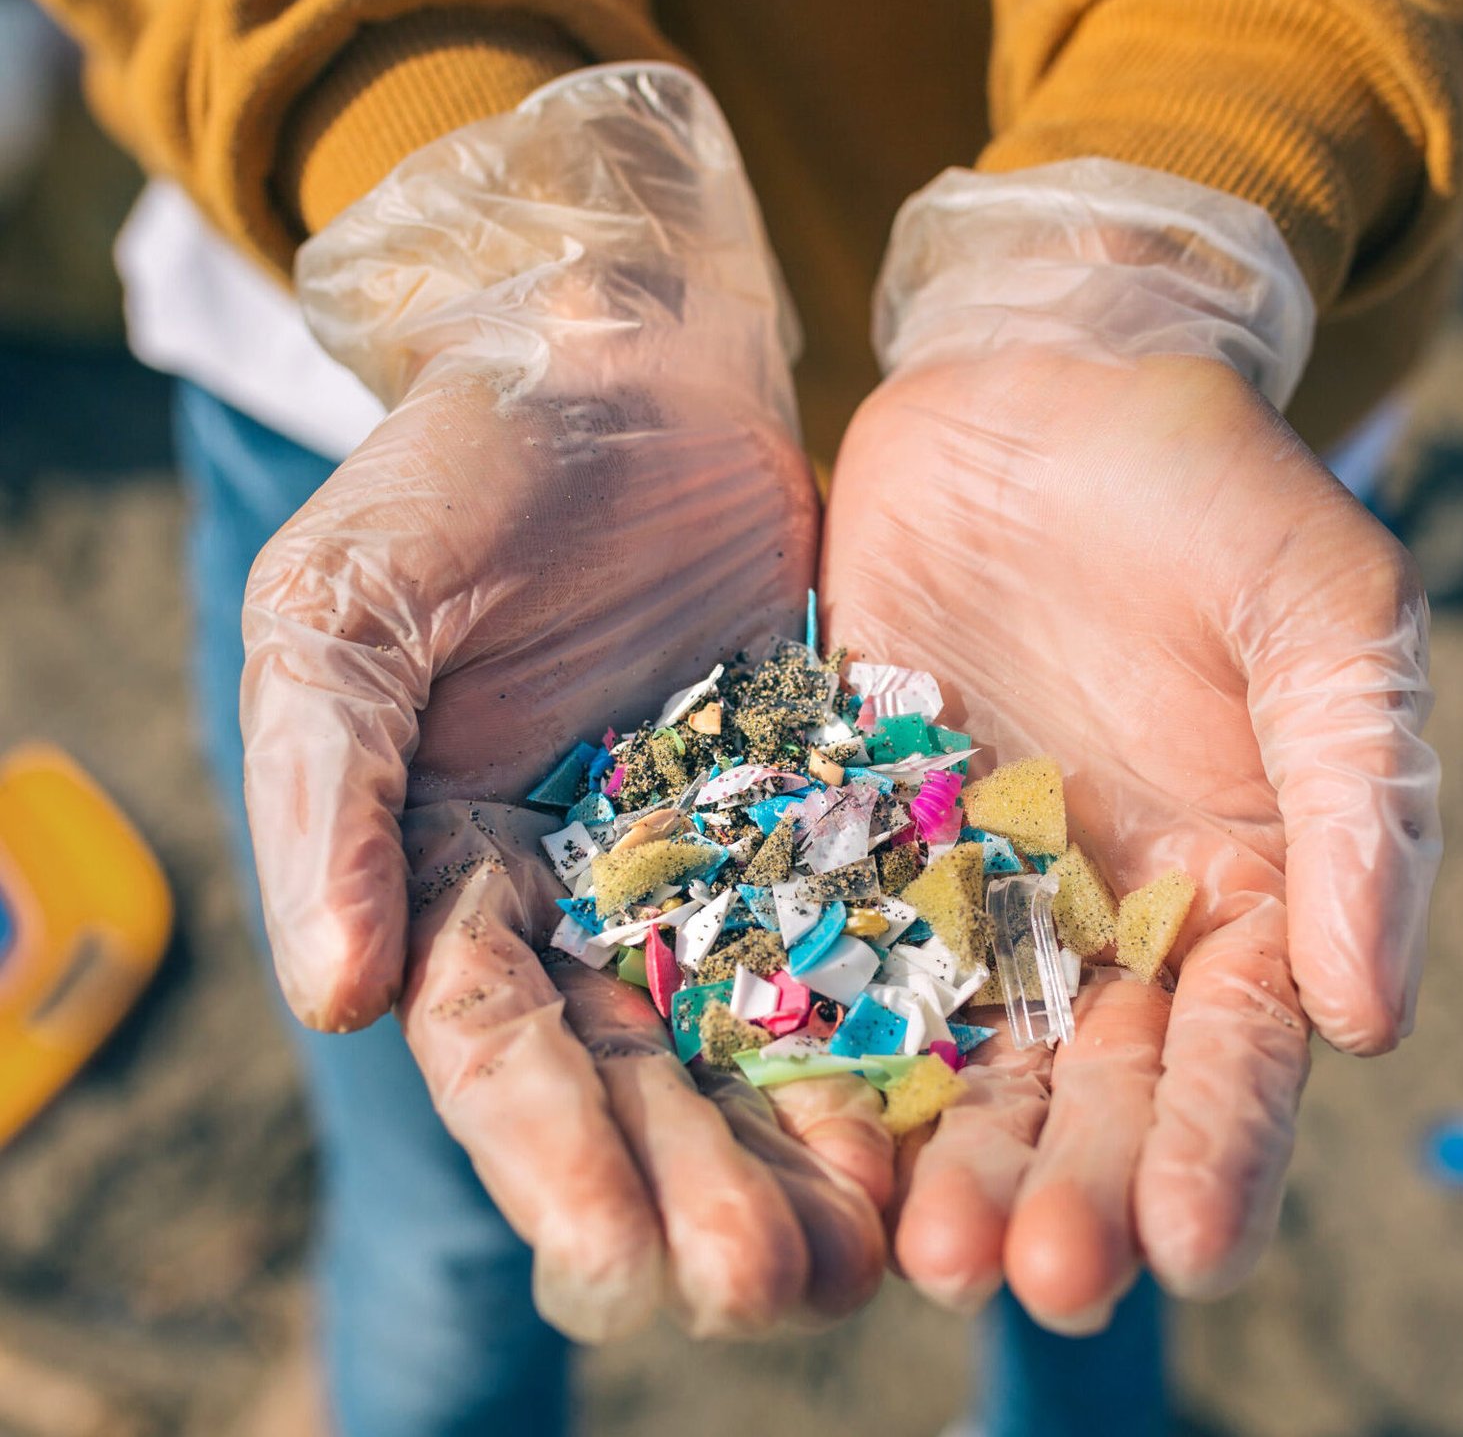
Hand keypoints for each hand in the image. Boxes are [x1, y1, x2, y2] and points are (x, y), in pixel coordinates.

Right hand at [240, 65, 890, 1338]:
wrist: (620, 365)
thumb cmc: (460, 471)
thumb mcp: (345, 610)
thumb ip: (324, 794)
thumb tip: (332, 995)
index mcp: (451, 871)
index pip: (495, 1041)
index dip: (548, 1152)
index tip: (614, 1255)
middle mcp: (586, 896)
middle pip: (639, 1074)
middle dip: (696, 1186)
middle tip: (769, 1288)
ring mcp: (714, 858)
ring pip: (758, 1031)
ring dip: (804, 1147)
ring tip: (874, 1253)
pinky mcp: (824, 807)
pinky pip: (863, 927)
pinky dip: (894, 1019)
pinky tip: (947, 1106)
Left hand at [824, 347, 1439, 1326]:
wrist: (1041, 387)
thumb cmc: (1210, 489)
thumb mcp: (1325, 616)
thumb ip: (1360, 803)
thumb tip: (1374, 1018)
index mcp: (1238, 888)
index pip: (1236, 1051)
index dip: (1218, 1151)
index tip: (1187, 1247)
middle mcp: (1099, 917)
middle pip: (1087, 1087)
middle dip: (1062, 1187)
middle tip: (1022, 1275)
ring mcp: (966, 884)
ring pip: (956, 1052)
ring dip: (938, 1154)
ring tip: (914, 1248)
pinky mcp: (855, 831)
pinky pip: (832, 948)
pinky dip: (819, 1037)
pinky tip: (795, 1120)